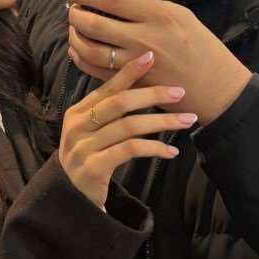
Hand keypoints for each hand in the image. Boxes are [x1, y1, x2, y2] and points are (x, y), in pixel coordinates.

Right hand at [59, 51, 190, 210]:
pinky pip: (130, 151)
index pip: (106, 87)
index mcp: (77, 113)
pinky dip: (154, 148)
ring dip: (162, 122)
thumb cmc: (89, 161)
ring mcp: (83, 148)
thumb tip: (142, 86)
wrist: (71, 201)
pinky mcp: (93, 168)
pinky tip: (171, 151)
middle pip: (120, 103)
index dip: (129, 72)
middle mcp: (77, 127)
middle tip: (180, 93)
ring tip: (187, 121)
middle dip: (153, 95)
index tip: (151, 57)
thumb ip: (109, 113)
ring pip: (129, 127)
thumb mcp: (93, 133)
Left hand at [64, 0, 252, 125]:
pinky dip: (82, 60)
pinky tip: (79, 51)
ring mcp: (137, 66)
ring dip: (76, 38)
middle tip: (72, 10)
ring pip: (91, 51)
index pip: (112, 0)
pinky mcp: (133, 86)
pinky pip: (97, 73)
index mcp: (160, 15)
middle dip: (76, 15)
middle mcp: (145, 39)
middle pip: (95, 25)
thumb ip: (153, 5)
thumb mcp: (184, 16)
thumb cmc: (203, 49)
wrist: (217, 88)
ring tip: (74, 29)